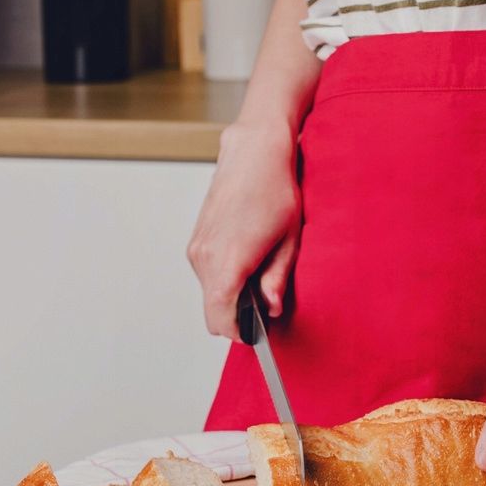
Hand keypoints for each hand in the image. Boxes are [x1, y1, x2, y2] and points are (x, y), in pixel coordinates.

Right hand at [187, 121, 300, 339]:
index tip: (258, 333)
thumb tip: (270, 308)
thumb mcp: (289, 239)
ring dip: (231, 294)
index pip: (220, 317)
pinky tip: (247, 258)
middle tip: (266, 301)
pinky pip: (207, 275)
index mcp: (229, 260)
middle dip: (237, 315)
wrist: (253, 153)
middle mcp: (205, 256)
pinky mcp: (196, 240)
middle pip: (212, 310)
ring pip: (209, 293)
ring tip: (260, 271)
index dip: (239, 332)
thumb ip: (277, 279)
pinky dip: (224, 278)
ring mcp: (197, 247)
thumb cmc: (275, 190)